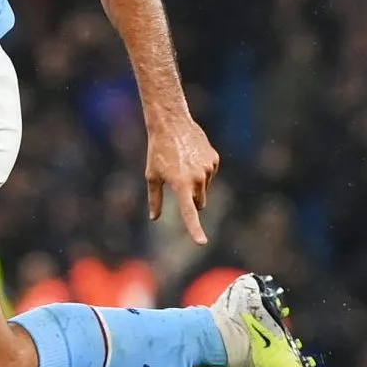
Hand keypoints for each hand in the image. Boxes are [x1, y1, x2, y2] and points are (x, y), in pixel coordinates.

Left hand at [145, 117, 220, 244]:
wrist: (172, 124)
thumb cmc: (158, 151)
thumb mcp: (152, 176)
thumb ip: (154, 199)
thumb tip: (154, 218)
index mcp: (181, 185)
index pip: (189, 212)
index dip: (195, 229)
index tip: (202, 242)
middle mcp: (198, 179)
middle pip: (199, 204)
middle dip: (191, 200)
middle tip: (178, 183)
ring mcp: (208, 169)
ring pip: (204, 189)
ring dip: (196, 184)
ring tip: (182, 164)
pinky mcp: (214, 160)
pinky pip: (209, 175)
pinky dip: (202, 171)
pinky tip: (191, 157)